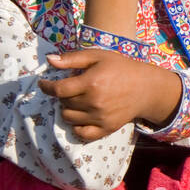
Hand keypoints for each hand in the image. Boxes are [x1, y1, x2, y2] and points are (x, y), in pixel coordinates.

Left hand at [39, 49, 182, 140]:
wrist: (146, 88)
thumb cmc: (120, 68)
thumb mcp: (98, 56)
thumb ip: (72, 58)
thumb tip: (49, 60)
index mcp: (91, 83)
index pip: (59, 90)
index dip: (46, 87)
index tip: (43, 84)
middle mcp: (94, 103)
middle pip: (63, 103)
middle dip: (63, 95)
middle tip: (71, 87)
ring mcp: (100, 118)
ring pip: (69, 118)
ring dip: (68, 109)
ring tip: (77, 100)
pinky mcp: (106, 129)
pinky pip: (82, 133)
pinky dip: (76, 126)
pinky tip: (80, 116)